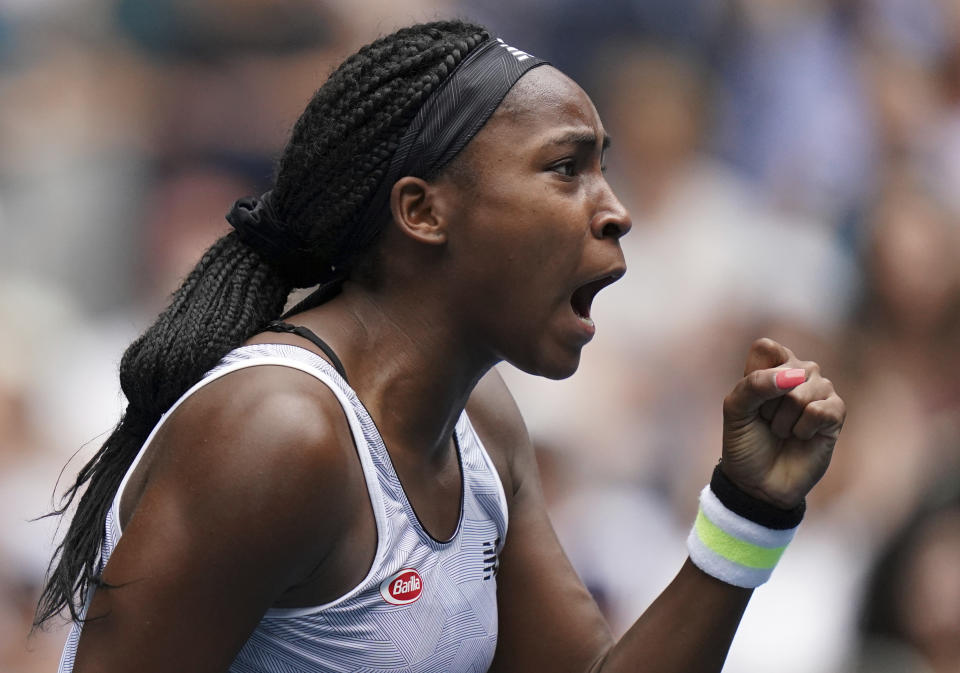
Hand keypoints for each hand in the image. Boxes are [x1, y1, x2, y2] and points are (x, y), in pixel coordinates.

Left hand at [720, 338, 845, 508]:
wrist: (758, 481)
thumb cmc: (745, 442)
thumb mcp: (735, 409)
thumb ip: (755, 384)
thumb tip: (794, 376)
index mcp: (772, 365)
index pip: (768, 348)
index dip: (756, 377)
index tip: (752, 401)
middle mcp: (799, 372)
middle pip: (786, 372)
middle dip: (768, 405)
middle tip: (767, 421)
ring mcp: (820, 391)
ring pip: (801, 394)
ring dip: (784, 421)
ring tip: (782, 431)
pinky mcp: (836, 413)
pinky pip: (821, 410)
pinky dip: (803, 429)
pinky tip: (801, 437)